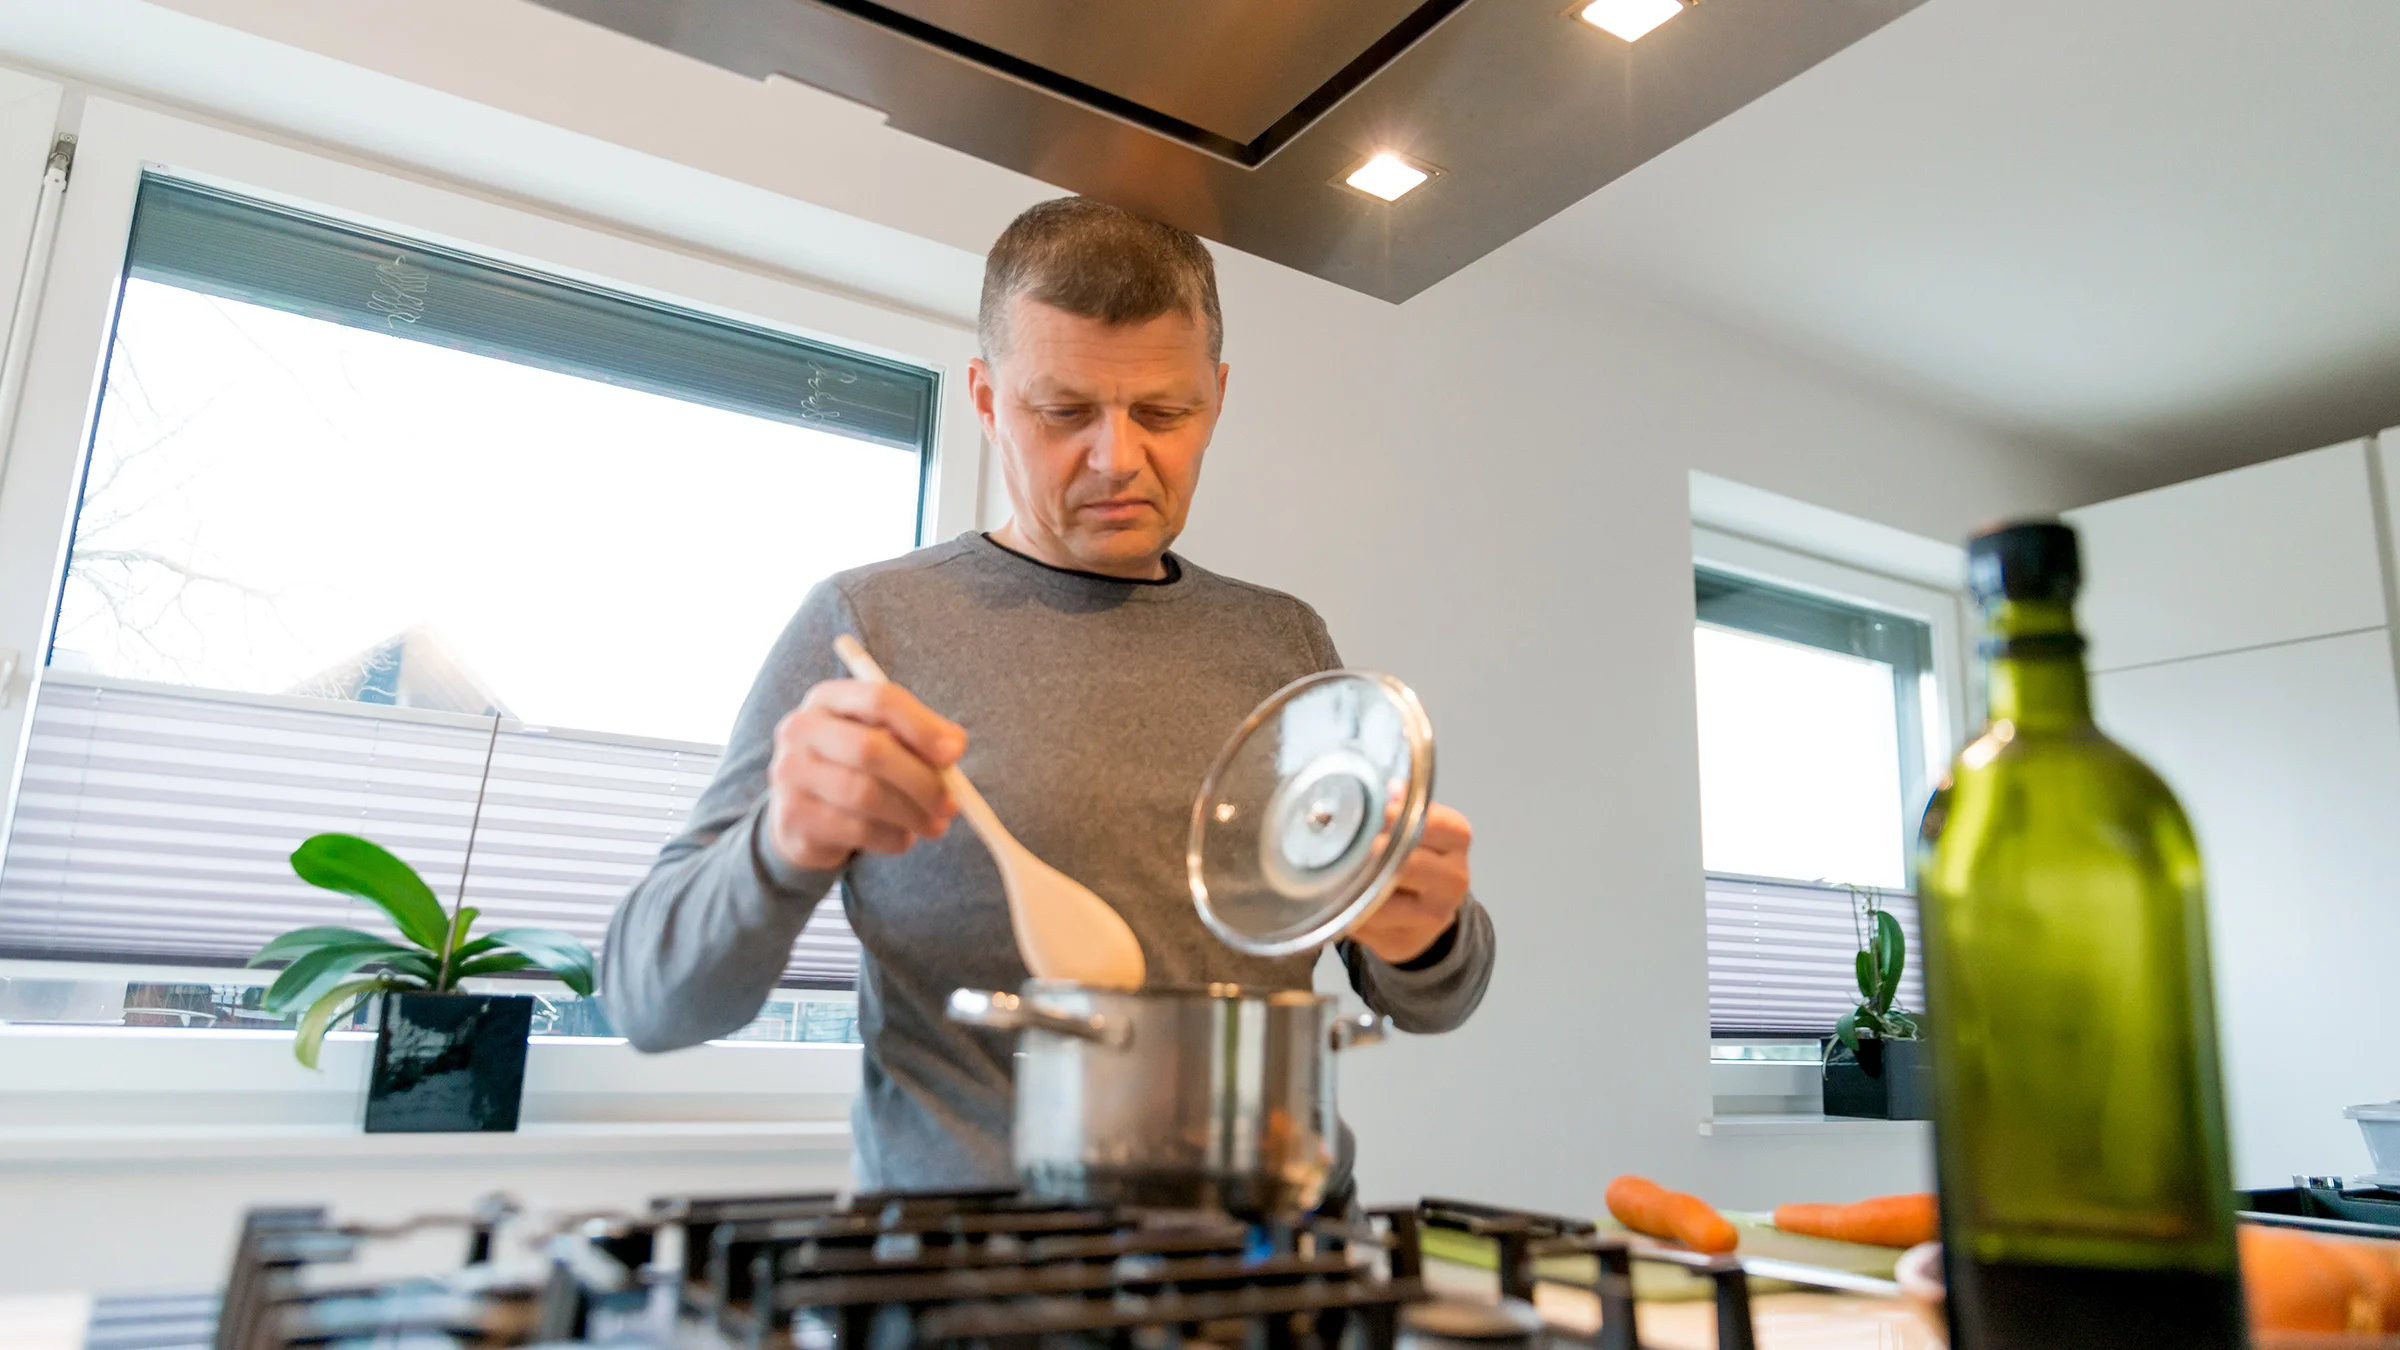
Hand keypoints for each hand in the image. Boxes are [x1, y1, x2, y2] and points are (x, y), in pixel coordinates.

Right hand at [766, 678, 964, 871]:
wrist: (801, 814)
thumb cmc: (855, 767)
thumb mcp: (884, 740)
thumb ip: (920, 737)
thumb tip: (953, 746)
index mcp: (828, 698)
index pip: (880, 700)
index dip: (922, 726)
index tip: (955, 753)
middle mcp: (801, 729)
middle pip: (870, 749)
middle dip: (921, 780)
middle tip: (952, 804)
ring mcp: (789, 773)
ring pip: (865, 795)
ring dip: (912, 814)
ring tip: (935, 825)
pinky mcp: (792, 816)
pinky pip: (856, 830)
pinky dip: (893, 837)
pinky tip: (904, 838)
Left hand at [1348, 802, 1472, 964]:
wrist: (1430, 910)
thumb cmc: (1418, 855)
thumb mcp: (1419, 824)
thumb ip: (1403, 806)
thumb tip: (1388, 789)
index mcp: (1456, 840)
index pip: (1432, 823)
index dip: (1397, 817)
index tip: (1373, 812)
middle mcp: (1454, 879)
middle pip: (1409, 864)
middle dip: (1373, 855)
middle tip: (1345, 844)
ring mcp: (1433, 916)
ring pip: (1384, 902)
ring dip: (1353, 888)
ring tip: (1332, 872)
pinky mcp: (1405, 942)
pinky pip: (1366, 926)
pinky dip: (1345, 912)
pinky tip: (1335, 899)